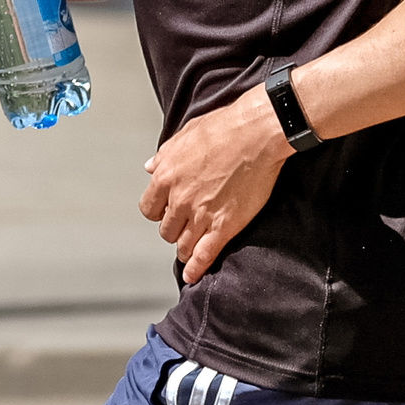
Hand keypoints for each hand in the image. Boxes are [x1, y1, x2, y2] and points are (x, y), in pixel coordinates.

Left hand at [141, 88, 291, 282]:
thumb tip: (150, 168)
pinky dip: (196, 269)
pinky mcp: (224, 226)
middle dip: (174, 229)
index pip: (149, 209)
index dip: (159, 212)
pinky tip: (192, 276)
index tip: (167, 211)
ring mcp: (201, 215)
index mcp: (165, 177)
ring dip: (185, 248)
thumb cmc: (223, 128)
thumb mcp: (184, 135)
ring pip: (182, 245)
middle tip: (185, 226)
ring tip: (191, 247)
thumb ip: (164, 156)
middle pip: (166, 230)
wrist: (255, 134)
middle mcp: (179, 199)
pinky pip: (204, 255)